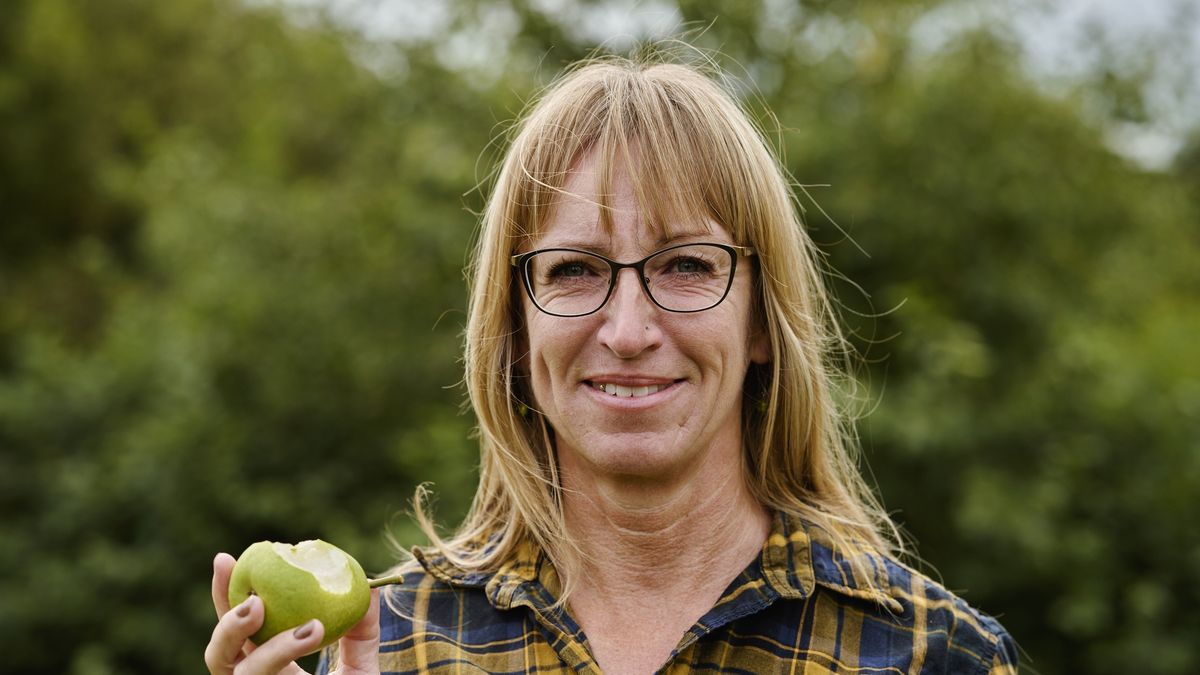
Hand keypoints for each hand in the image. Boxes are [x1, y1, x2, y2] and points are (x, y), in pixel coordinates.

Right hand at [205, 552, 381, 674]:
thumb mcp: (362, 669)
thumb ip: (361, 633)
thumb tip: (369, 587)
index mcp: (268, 668)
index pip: (238, 630)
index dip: (225, 595)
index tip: (225, 558)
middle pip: (219, 655)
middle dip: (228, 623)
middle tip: (258, 600)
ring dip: (270, 647)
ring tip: (311, 628)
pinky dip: (281, 657)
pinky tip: (312, 636)